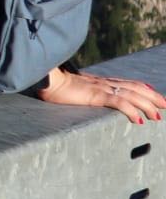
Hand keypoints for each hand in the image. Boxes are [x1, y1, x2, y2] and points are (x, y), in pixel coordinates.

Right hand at [36, 68, 165, 122]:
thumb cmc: (54, 84)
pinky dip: (132, 110)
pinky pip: (119, 102)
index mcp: (99, 81)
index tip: (154, 93)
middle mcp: (104, 82)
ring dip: (147, 105)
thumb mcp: (73, 88)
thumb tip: (83, 94)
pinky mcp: (95, 95)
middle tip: (165, 105)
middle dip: (152, 97)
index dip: (142, 88)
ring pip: (132, 95)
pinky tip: (139, 120)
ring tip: (158, 116)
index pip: (127, 82)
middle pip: (134, 88)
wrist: (45, 79)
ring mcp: (100, 88)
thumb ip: (82, 90)